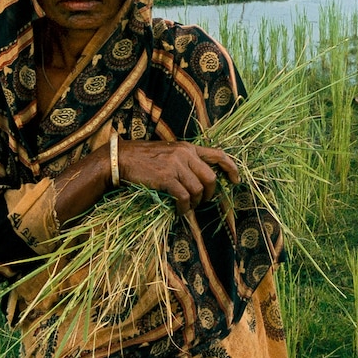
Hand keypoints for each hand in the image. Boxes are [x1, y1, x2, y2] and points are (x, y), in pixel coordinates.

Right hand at [117, 140, 239, 214]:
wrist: (121, 159)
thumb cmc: (144, 158)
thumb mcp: (169, 152)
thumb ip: (185, 160)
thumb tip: (200, 178)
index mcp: (188, 147)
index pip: (218, 155)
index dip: (231, 168)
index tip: (236, 180)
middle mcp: (185, 154)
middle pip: (210, 178)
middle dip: (209, 194)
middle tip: (201, 202)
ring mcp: (176, 165)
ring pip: (198, 190)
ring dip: (195, 203)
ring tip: (186, 207)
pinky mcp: (166, 178)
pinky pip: (184, 197)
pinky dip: (184, 207)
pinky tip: (179, 210)